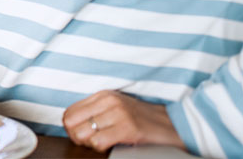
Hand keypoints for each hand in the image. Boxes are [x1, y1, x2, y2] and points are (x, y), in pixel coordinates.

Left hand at [63, 90, 184, 152]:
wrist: (174, 125)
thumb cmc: (143, 119)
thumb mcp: (116, 108)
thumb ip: (95, 112)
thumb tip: (72, 125)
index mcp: (103, 95)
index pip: (69, 112)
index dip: (71, 128)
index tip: (81, 135)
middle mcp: (108, 101)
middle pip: (70, 122)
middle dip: (76, 137)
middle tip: (90, 142)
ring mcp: (118, 114)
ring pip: (82, 134)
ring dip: (89, 144)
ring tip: (102, 143)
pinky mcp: (127, 128)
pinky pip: (98, 142)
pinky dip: (100, 148)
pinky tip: (111, 145)